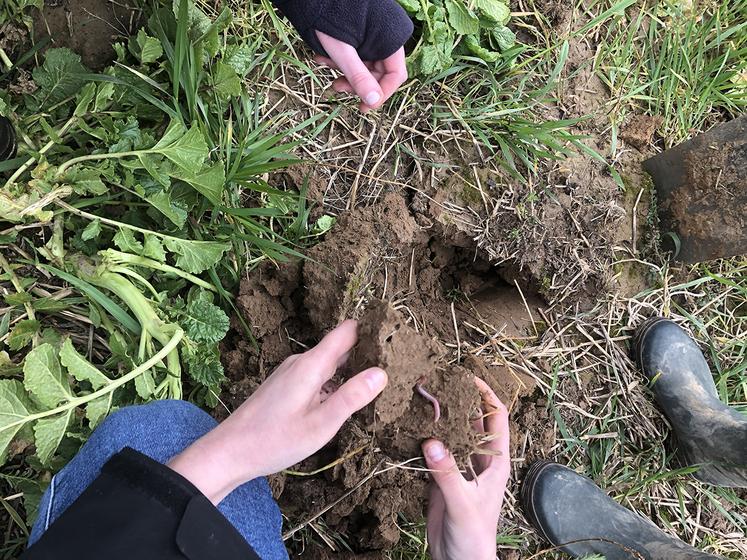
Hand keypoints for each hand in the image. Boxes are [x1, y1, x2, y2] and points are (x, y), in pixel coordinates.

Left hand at [168, 320, 387, 502]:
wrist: (229, 452)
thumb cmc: (275, 440)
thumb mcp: (321, 424)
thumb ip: (351, 397)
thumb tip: (382, 372)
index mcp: (312, 364)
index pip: (348, 331)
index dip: (373, 330)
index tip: (396, 338)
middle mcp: (301, 362)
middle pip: (341, 347)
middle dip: (367, 353)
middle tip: (397, 366)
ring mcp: (291, 373)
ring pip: (330, 363)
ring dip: (351, 371)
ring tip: (377, 385)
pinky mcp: (285, 386)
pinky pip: (317, 376)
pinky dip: (335, 383)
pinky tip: (344, 402)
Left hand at [314, 31, 407, 112]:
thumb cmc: (329, 16)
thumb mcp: (342, 51)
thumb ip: (359, 77)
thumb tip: (373, 103)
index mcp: (389, 39)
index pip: (396, 75)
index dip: (381, 94)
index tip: (363, 107)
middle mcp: (385, 37)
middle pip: (378, 72)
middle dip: (356, 83)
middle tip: (336, 87)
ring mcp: (372, 35)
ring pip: (364, 64)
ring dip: (344, 72)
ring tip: (324, 66)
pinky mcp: (360, 32)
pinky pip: (356, 53)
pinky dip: (340, 59)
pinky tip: (322, 57)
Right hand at [422, 377, 510, 559]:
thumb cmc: (473, 536)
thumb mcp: (462, 503)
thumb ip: (447, 473)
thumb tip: (431, 441)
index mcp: (495, 462)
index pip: (497, 418)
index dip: (486, 395)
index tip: (468, 377)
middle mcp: (479, 460)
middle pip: (472, 421)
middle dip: (458, 400)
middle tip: (438, 381)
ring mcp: (460, 468)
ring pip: (452, 434)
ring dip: (440, 417)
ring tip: (422, 396)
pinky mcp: (443, 479)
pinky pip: (435, 451)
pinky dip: (425, 437)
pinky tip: (411, 426)